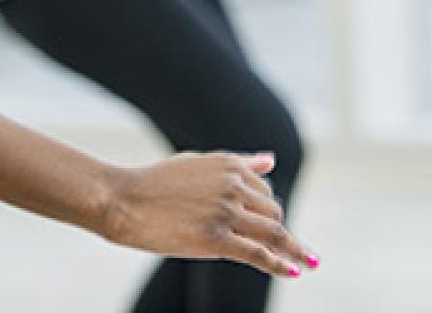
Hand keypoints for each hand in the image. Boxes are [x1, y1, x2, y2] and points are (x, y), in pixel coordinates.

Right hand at [100, 151, 316, 279]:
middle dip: (280, 231)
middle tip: (285, 249)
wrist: (123, 200)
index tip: (275, 228)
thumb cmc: (157, 182)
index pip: (265, 190)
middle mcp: (231, 184)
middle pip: (273, 212)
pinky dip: (279, 263)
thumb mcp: (198, 163)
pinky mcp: (215, 239)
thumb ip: (238, 163)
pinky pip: (258, 253)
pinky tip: (293, 271)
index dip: (269, 211)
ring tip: (308, 263)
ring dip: (293, 250)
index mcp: (228, 164)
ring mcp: (224, 212)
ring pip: (272, 233)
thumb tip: (270, 160)